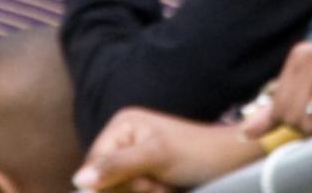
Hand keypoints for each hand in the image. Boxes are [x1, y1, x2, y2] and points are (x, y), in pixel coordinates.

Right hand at [74, 109, 257, 191]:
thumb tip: (79, 181)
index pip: (93, 166)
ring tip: (167, 186)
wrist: (232, 162)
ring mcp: (135, 159)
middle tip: (161, 183)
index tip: (145, 183)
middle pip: (106, 183)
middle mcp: (124, 139)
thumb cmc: (198, 153)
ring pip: (122, 191)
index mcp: (122, 125)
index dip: (113, 184)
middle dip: (135, 190)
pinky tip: (168, 189)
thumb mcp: (156, 157)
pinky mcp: (147, 175)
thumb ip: (116, 166)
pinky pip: (134, 192)